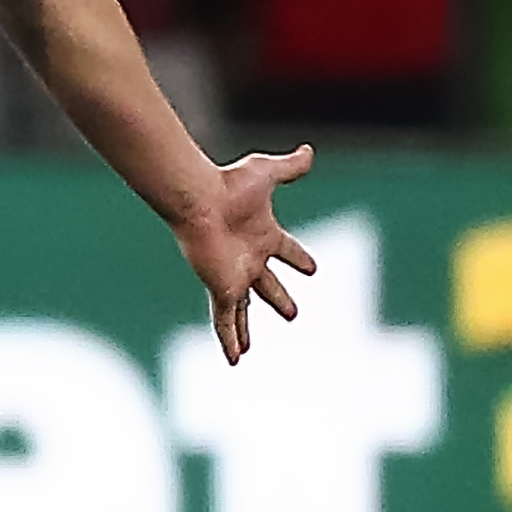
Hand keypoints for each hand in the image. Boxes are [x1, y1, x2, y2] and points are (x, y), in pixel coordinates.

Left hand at [174, 144, 319, 364]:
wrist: (198, 200)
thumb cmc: (230, 185)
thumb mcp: (267, 173)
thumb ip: (289, 167)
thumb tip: (308, 151)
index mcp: (263, 234)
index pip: (287, 250)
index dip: (299, 259)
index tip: (312, 268)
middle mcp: (249, 258)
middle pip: (268, 285)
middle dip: (279, 298)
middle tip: (291, 313)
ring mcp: (234, 275)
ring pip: (243, 309)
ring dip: (247, 329)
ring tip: (250, 348)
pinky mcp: (222, 288)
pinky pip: (226, 320)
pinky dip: (230, 340)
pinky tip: (234, 359)